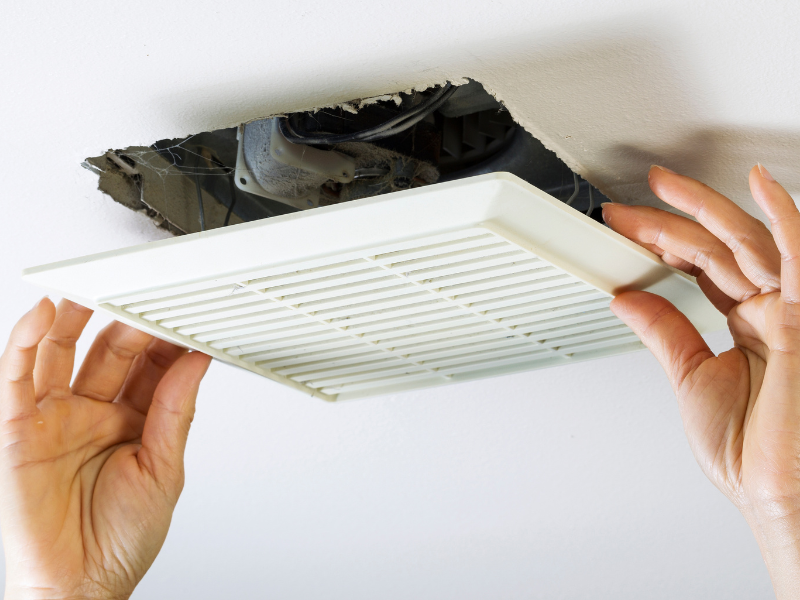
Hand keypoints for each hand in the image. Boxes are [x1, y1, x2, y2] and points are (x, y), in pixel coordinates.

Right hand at [0, 299, 210, 599]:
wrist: (78, 588)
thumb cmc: (121, 541)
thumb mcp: (163, 471)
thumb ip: (175, 413)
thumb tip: (196, 363)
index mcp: (133, 424)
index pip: (151, 369)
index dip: (167, 340)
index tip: (186, 314)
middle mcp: (94, 415)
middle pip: (111, 353)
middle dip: (130, 323)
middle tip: (148, 295)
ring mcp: (56, 418)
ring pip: (63, 353)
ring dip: (78, 318)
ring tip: (99, 288)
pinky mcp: (18, 428)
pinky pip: (18, 376)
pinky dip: (27, 341)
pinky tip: (46, 314)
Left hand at [604, 164, 799, 598]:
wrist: (783, 496)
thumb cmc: (754, 453)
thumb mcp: (693, 378)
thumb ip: (666, 332)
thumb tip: (627, 298)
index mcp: (754, 324)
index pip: (703, 265)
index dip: (663, 243)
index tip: (623, 231)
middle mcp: (776, 310)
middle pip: (718, 248)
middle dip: (669, 222)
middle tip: (625, 209)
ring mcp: (795, 310)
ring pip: (747, 243)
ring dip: (704, 211)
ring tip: (661, 187)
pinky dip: (784, 217)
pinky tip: (759, 185)